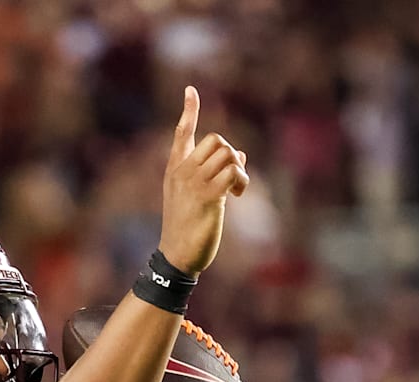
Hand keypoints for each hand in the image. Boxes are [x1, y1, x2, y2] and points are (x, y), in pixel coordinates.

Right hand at [158, 86, 248, 276]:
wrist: (177, 255)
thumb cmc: (187, 228)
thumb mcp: (197, 197)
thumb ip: (215, 175)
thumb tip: (241, 155)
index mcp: (176, 169)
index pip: (182, 132)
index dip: (189, 110)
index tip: (191, 90)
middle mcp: (183, 171)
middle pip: (216, 139)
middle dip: (232, 154)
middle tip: (234, 178)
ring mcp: (194, 182)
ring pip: (227, 153)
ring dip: (240, 169)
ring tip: (238, 189)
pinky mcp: (208, 196)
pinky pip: (233, 171)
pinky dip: (242, 180)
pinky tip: (237, 195)